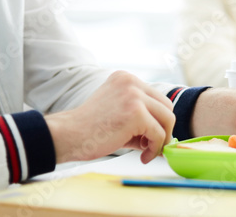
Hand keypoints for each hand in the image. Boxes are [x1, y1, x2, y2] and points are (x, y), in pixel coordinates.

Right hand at [44, 71, 174, 163]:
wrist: (68, 135)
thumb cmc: (89, 129)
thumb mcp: (118, 114)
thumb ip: (140, 117)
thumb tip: (165, 135)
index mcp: (126, 78)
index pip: (155, 98)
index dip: (157, 120)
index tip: (149, 138)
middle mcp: (132, 82)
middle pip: (166, 106)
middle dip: (163, 129)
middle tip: (150, 146)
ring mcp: (134, 95)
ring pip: (167, 119)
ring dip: (161, 140)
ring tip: (146, 152)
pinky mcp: (136, 113)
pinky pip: (159, 133)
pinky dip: (155, 148)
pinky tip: (143, 156)